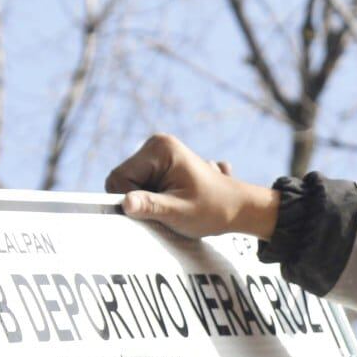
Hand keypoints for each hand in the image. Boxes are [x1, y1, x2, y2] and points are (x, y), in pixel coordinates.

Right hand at [105, 133, 278, 239]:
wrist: (238, 207)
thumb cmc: (213, 209)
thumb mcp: (179, 212)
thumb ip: (151, 206)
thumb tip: (125, 203)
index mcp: (159, 148)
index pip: (119, 178)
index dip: (131, 200)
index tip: (154, 211)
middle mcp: (156, 145)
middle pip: (122, 180)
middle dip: (139, 200)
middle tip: (165, 211)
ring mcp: (158, 154)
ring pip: (130, 185)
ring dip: (145, 201)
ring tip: (171, 207)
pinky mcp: (159, 165)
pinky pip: (140, 186)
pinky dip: (151, 199)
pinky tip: (171, 202)